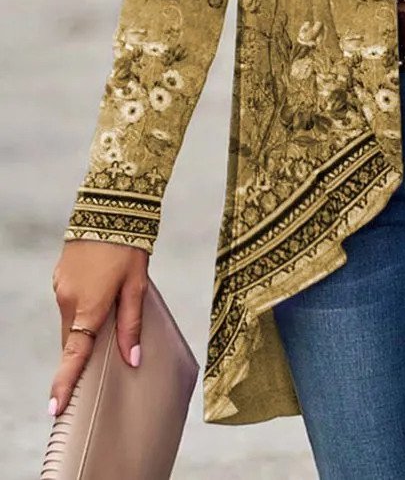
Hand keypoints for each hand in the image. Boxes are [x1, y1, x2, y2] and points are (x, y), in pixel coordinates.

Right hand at [48, 240, 148, 417]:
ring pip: (71, 320)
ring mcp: (61, 287)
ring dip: (83, 327)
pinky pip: (69, 302)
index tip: (55, 408)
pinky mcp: (60, 276)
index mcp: (89, 306)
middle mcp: (69, 300)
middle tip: (98, 360)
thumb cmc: (128, 247)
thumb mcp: (137, 286)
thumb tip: (132, 358)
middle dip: (82, 352)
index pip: (74, 354)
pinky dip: (80, 308)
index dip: (65, 382)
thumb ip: (132, 324)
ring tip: (106, 315)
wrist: (109, 208)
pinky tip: (98, 294)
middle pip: (73, 339)